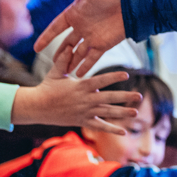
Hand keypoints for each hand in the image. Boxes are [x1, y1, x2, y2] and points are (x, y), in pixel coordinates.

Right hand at [11, 43, 140, 134]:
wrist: (37, 107)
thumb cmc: (47, 87)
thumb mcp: (56, 71)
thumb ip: (64, 59)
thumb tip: (67, 45)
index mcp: (81, 86)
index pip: (101, 80)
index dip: (114, 76)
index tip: (127, 74)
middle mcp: (85, 99)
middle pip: (109, 98)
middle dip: (125, 97)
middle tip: (139, 96)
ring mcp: (85, 111)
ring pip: (107, 113)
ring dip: (122, 113)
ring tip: (135, 112)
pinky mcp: (82, 121)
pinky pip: (99, 126)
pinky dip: (111, 129)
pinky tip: (124, 131)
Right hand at [34, 0, 125, 76]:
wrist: (131, 1)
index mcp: (75, 13)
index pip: (56, 28)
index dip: (46, 37)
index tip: (37, 48)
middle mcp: (82, 27)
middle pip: (67, 43)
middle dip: (60, 54)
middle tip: (51, 65)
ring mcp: (92, 37)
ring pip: (78, 53)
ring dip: (71, 62)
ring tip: (62, 73)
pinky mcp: (104, 44)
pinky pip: (92, 58)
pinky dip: (85, 65)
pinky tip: (78, 74)